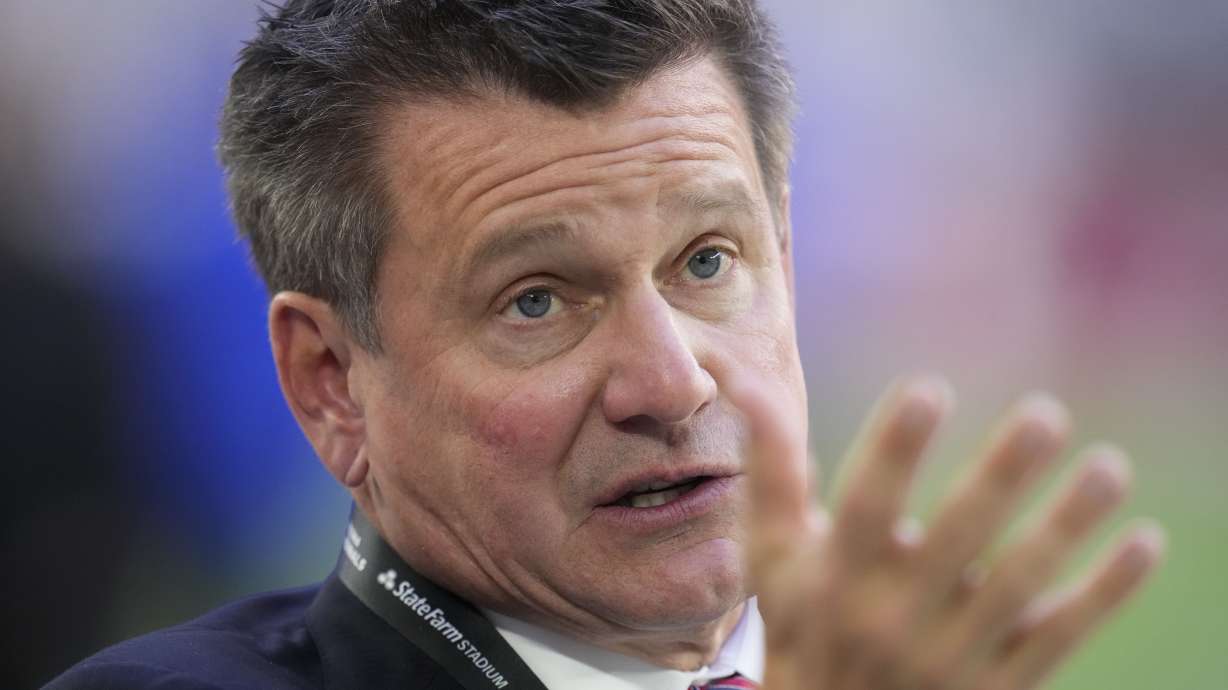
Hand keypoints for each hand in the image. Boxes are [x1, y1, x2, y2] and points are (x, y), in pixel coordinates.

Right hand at [729, 375, 1164, 689]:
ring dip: (1065, 525)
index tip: (928, 389)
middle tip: (1046, 414)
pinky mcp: (997, 687)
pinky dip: (1103, 593)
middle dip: (999, 475)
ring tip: (1108, 466)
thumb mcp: (775, 556)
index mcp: (835, 576)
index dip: (893, 449)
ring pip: (1018, 585)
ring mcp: (949, 657)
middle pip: (954, 538)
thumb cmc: (803, 626)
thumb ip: (770, 469)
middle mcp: (891, 616)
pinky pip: (1057, 637)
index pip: (864, 506)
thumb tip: (744, 380)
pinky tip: (1142, 542)